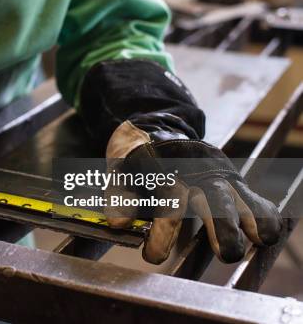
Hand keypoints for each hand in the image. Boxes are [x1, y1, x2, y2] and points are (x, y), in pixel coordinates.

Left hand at [104, 116, 282, 263]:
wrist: (153, 130)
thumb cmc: (135, 157)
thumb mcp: (117, 171)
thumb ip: (119, 198)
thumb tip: (120, 225)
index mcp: (163, 171)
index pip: (167, 205)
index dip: (162, 235)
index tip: (153, 255)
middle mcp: (193, 171)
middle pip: (213, 198)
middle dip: (223, 227)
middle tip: (226, 253)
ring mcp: (213, 172)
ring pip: (236, 195)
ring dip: (249, 220)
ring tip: (258, 240)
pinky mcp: (227, 176)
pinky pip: (248, 194)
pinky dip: (261, 212)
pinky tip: (266, 232)